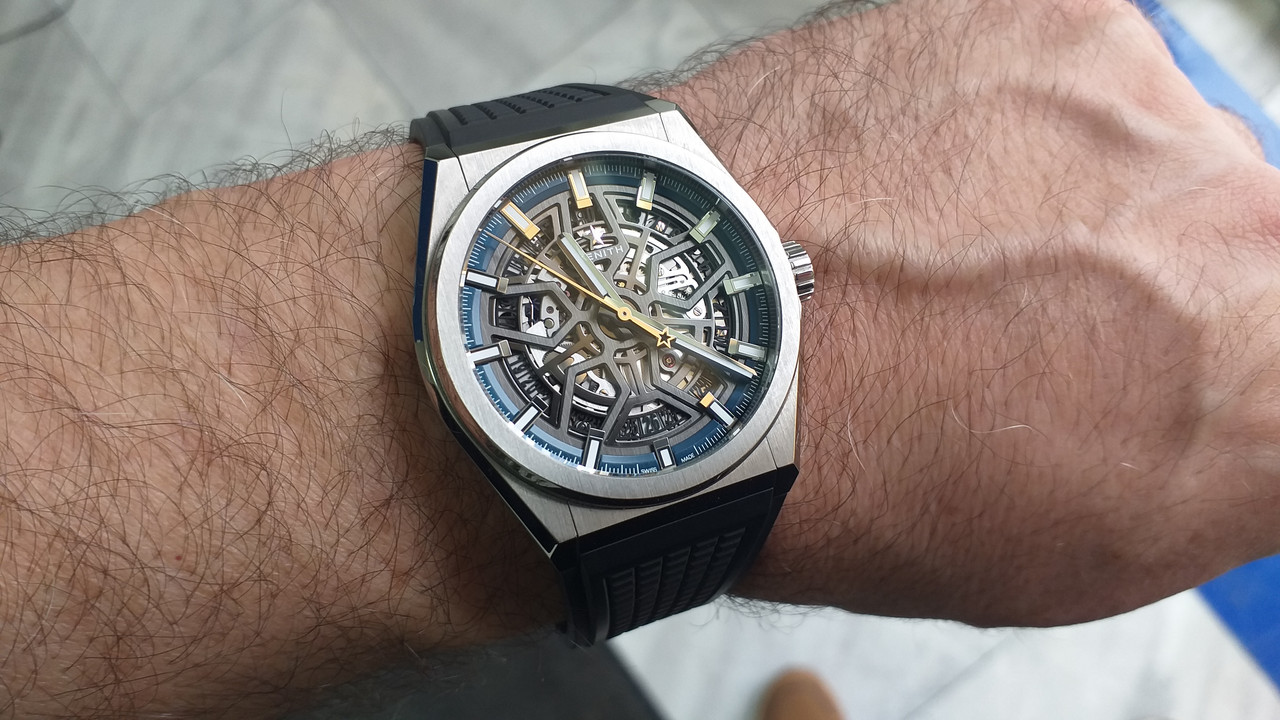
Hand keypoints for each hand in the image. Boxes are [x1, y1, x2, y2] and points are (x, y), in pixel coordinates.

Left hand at [659, 0, 1279, 624]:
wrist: (699, 350)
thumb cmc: (857, 473)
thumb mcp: (1083, 551)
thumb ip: (1211, 455)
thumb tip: (1222, 395)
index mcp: (1268, 379)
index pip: (1278, 340)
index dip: (1222, 354)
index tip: (1165, 362)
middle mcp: (1240, 224)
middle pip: (1232, 233)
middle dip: (1148, 273)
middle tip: (1028, 314)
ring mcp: (1141, 104)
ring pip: (1144, 147)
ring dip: (1070, 192)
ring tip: (943, 250)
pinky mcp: (1046, 16)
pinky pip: (1059, 77)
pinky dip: (1000, 121)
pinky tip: (912, 183)